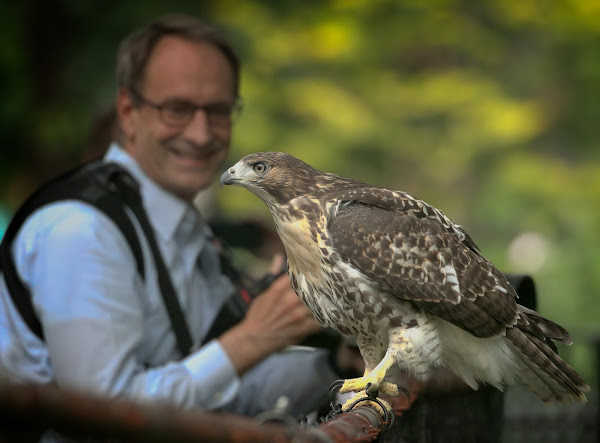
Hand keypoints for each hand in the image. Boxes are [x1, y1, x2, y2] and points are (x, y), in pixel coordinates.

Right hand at [219, 254, 322, 374]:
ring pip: (317, 302)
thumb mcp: (263, 293)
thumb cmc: (258, 315)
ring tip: (334, 293)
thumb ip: (273, 275)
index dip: (309, 268)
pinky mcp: (302, 329)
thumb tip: (278, 257)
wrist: (254, 340)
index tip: (316, 265)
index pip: (298, 273)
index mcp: (277, 290)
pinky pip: (319, 320)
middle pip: (311, 287)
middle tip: (329, 278)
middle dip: (320, 282)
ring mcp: (297, 315)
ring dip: (325, 298)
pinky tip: (330, 311)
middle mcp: (288, 301)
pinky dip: (326, 316)